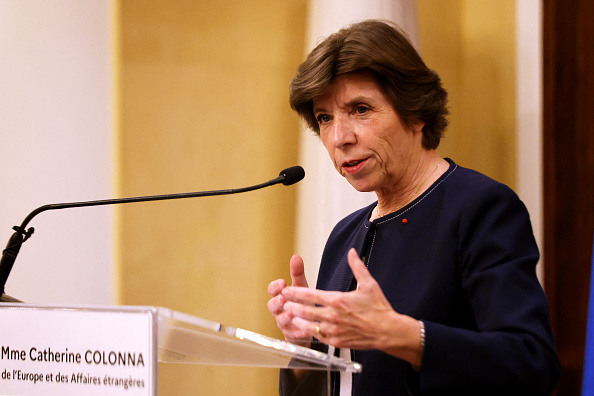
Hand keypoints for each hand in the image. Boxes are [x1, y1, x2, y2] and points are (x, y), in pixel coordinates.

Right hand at [267, 254, 311, 341]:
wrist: (307, 324)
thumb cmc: (301, 303)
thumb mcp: (301, 288)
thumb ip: (297, 274)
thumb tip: (296, 256)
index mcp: (280, 296)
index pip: (272, 290)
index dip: (275, 287)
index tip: (282, 283)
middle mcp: (279, 310)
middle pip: (272, 305)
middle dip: (276, 302)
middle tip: (282, 299)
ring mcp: (284, 323)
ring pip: (280, 320)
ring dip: (284, 317)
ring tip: (291, 313)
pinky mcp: (291, 335)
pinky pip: (291, 335)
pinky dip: (297, 332)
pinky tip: (304, 330)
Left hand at [282, 248, 421, 365]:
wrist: (388, 331)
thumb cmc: (378, 308)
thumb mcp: (369, 284)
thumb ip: (357, 266)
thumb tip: (352, 252)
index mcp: (337, 300)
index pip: (310, 295)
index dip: (295, 293)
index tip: (286, 290)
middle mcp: (333, 316)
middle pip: (304, 311)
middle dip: (291, 306)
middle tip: (282, 303)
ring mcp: (334, 331)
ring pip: (308, 326)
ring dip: (297, 321)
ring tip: (289, 316)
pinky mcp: (336, 342)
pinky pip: (318, 338)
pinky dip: (310, 333)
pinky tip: (305, 329)